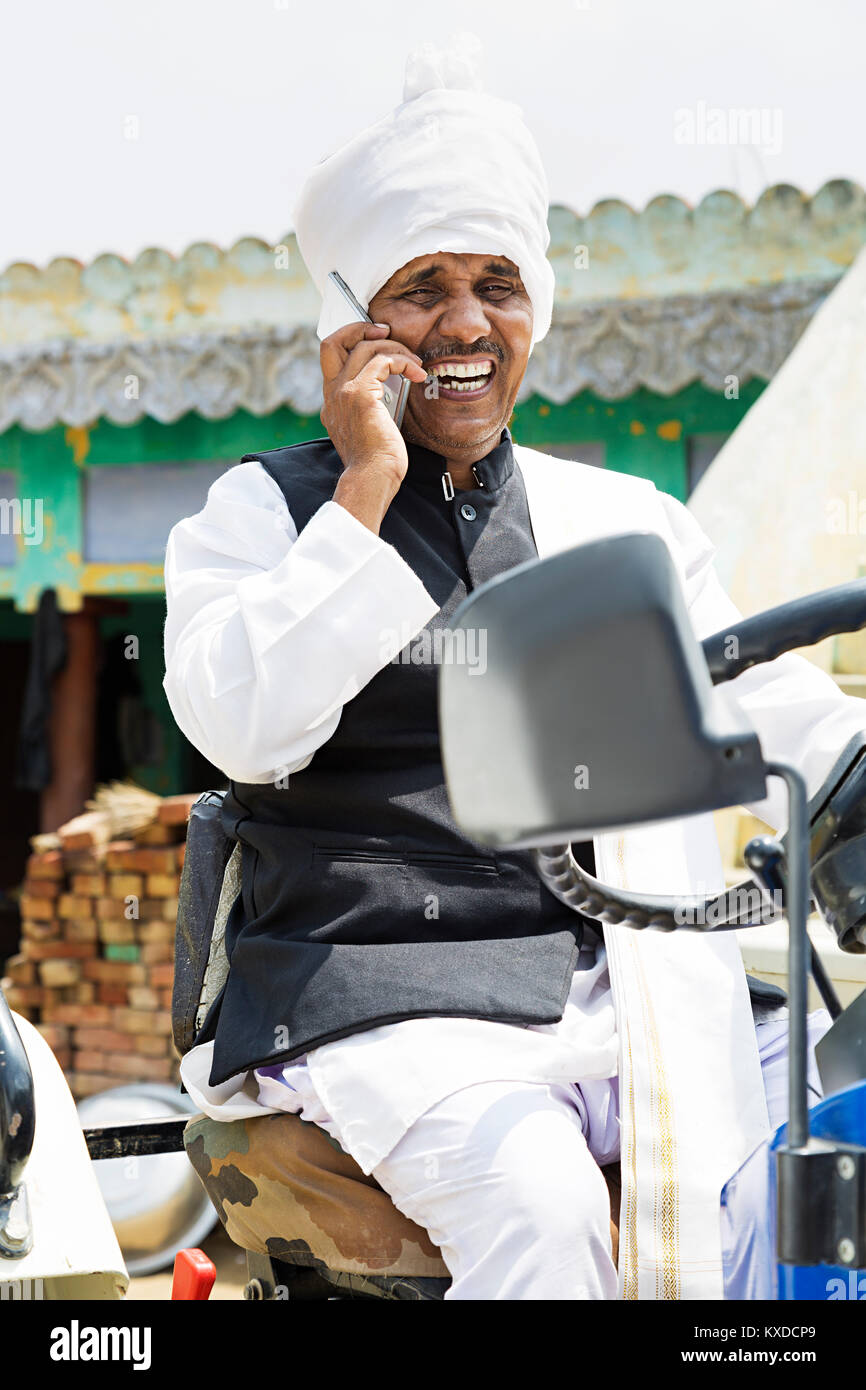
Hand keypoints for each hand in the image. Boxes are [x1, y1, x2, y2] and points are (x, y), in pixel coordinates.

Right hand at [320, 322, 427, 482]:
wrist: (372, 478)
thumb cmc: (376, 463)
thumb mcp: (368, 430)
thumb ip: (369, 409)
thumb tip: (387, 393)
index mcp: (332, 402)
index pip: (332, 358)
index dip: (352, 342)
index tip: (377, 344)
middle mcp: (332, 394)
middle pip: (332, 341)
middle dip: (360, 329)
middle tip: (387, 333)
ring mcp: (343, 392)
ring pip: (363, 347)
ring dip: (394, 347)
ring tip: (414, 362)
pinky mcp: (359, 394)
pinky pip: (382, 360)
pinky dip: (403, 360)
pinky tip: (417, 373)